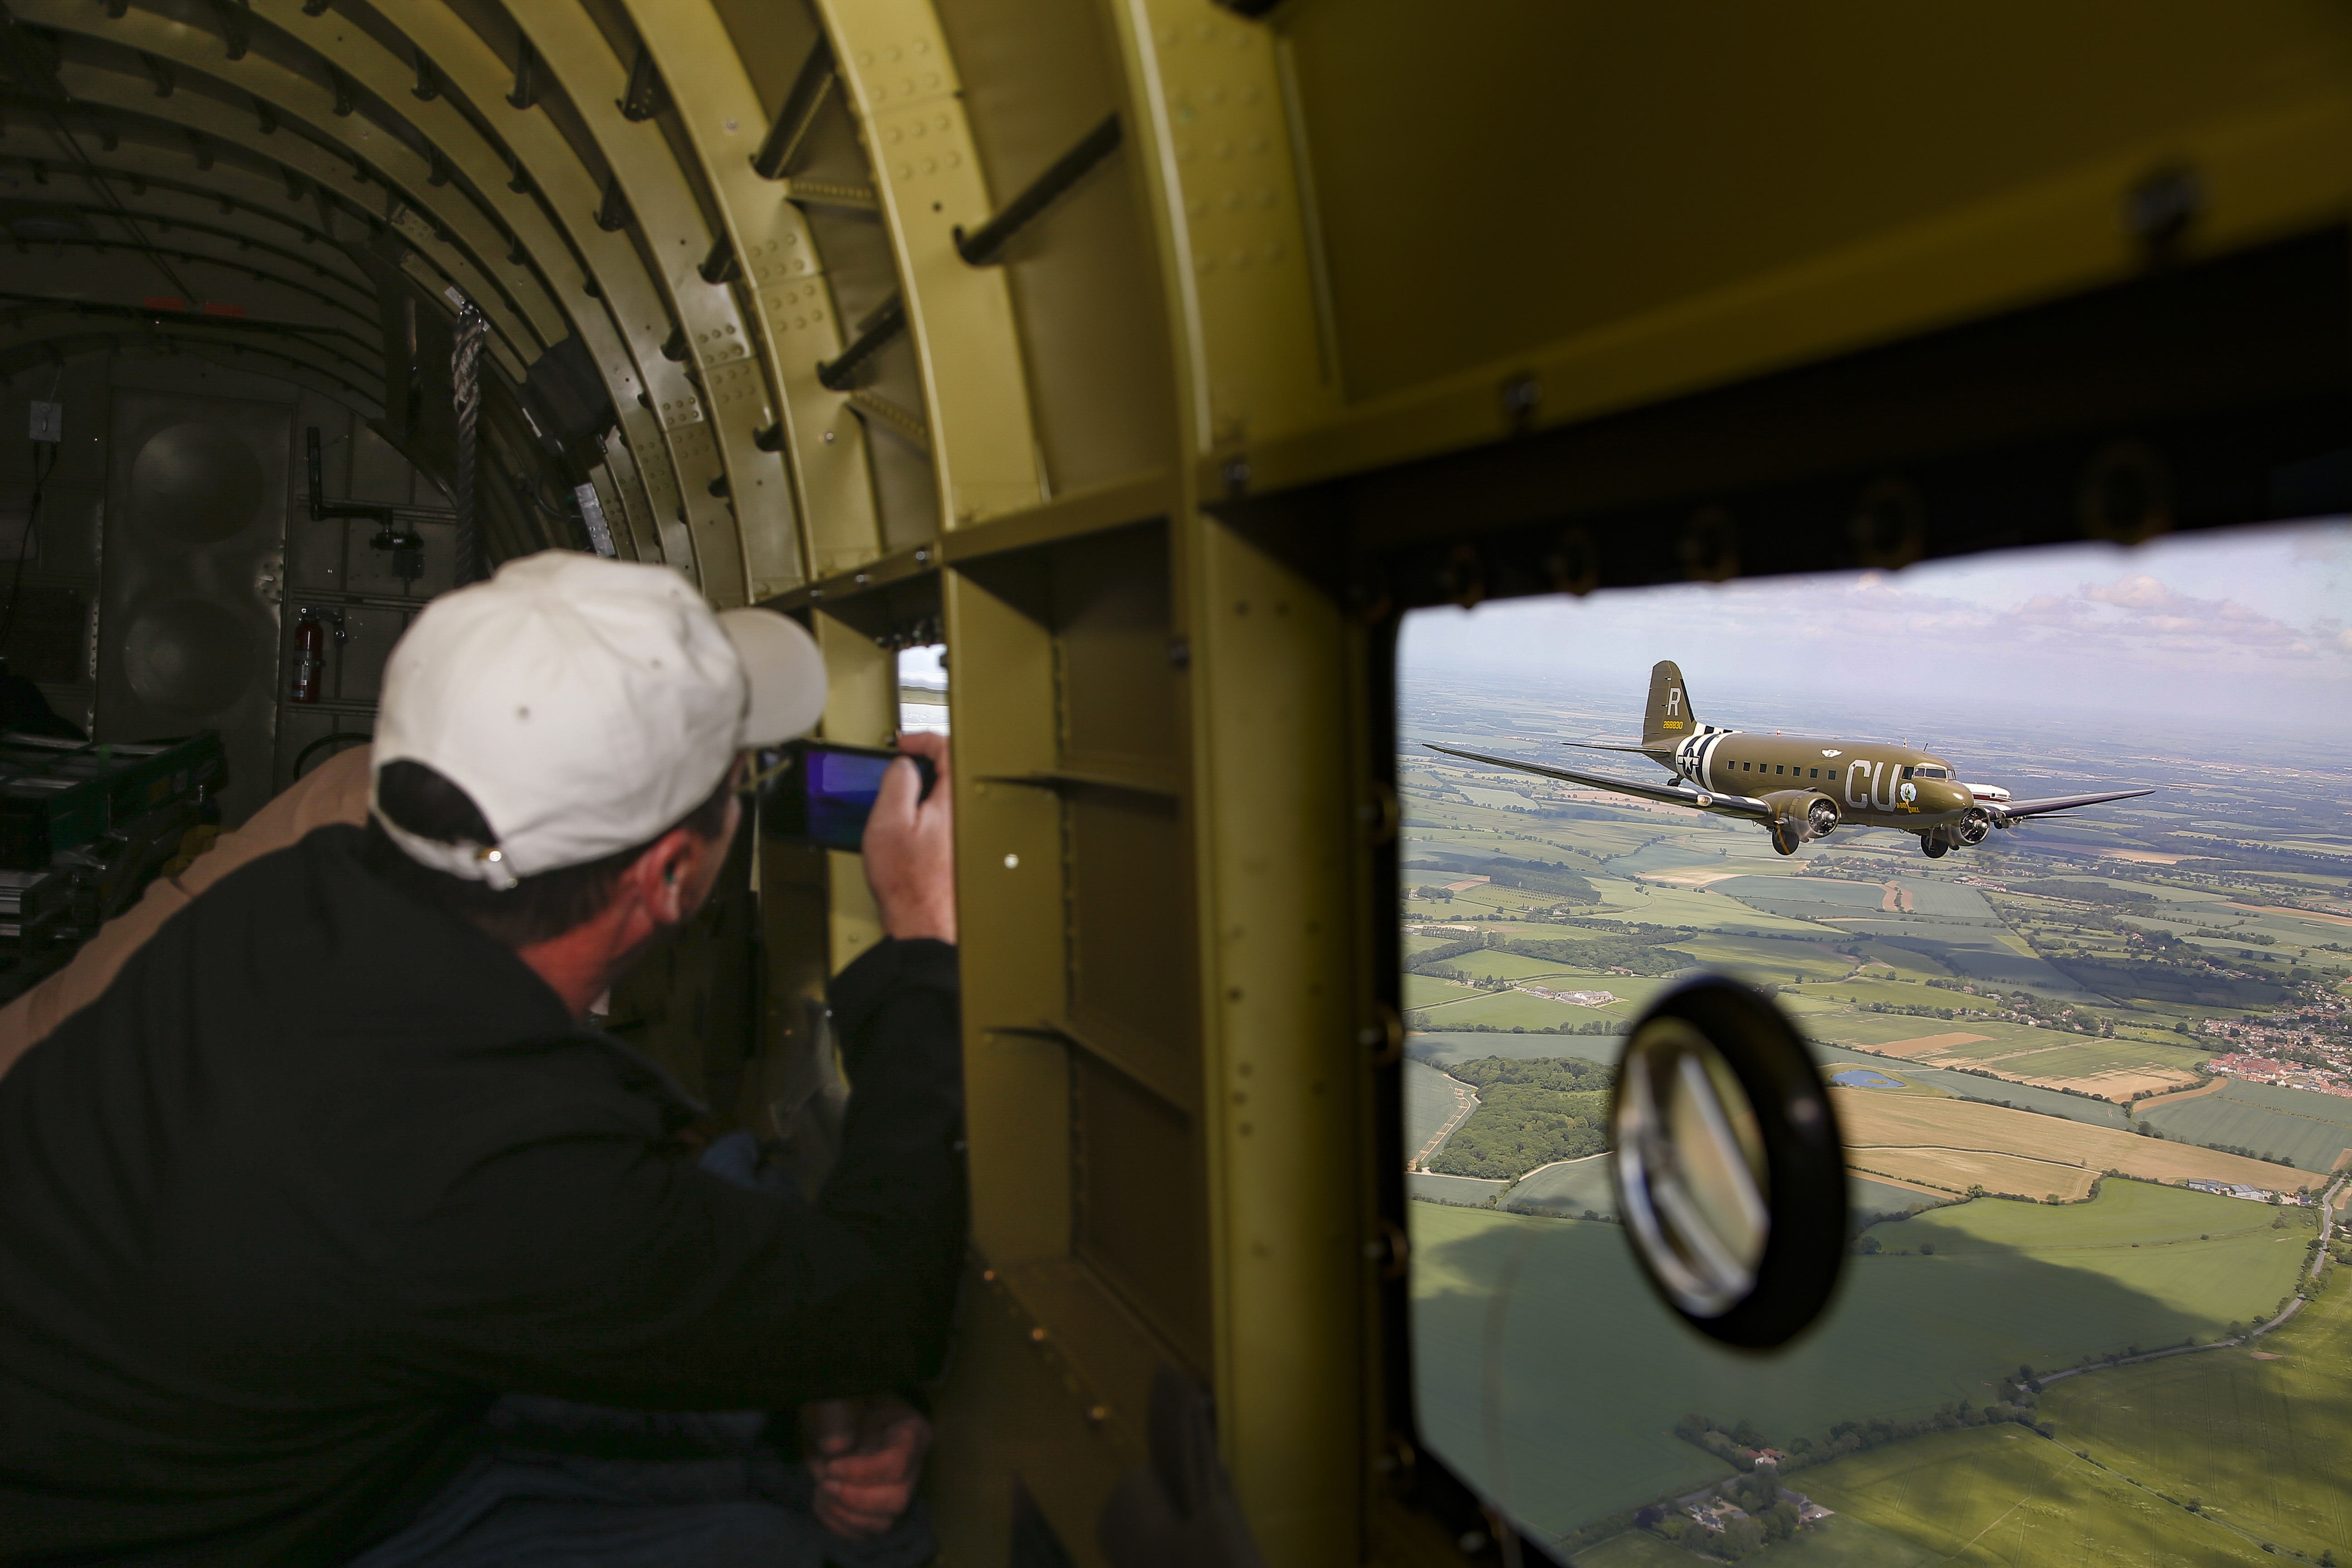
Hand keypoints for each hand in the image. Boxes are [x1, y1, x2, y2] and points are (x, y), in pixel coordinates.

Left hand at [799, 1395, 931, 1539]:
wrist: (831, 1421)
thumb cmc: (838, 1403)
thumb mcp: (834, 1398)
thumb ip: (835, 1415)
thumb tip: (837, 1447)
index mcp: (911, 1431)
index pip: (898, 1462)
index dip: (862, 1471)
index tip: (831, 1466)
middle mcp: (912, 1466)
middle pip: (896, 1499)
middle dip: (855, 1499)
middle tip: (824, 1484)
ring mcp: (897, 1491)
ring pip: (884, 1522)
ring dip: (845, 1515)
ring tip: (821, 1492)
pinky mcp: (878, 1511)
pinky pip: (867, 1533)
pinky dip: (840, 1526)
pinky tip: (823, 1504)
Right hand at [862, 732, 954, 943]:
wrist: (923, 923)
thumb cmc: (909, 882)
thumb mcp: (889, 821)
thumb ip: (897, 782)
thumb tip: (903, 764)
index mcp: (954, 800)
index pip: (948, 748)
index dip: (922, 738)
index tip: (903, 745)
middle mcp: (966, 814)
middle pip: (949, 771)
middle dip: (921, 765)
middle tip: (897, 770)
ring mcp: (965, 833)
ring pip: (945, 796)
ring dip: (922, 791)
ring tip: (897, 802)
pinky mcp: (958, 850)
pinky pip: (943, 818)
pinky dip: (926, 814)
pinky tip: (907, 830)